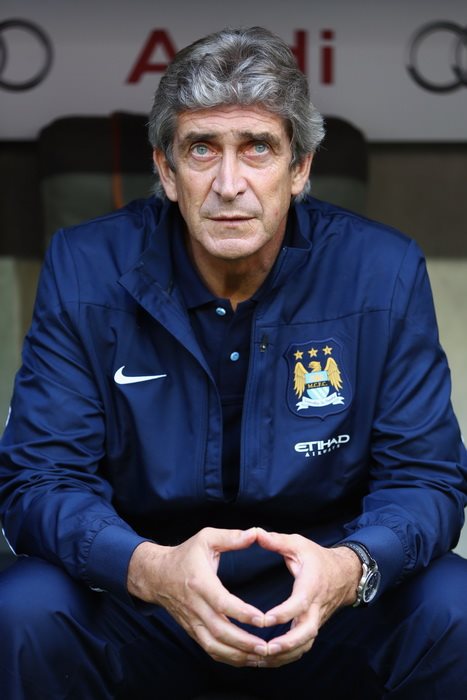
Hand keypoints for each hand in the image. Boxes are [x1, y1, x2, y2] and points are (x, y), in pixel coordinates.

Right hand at [127, 527, 268, 665]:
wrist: (156, 575)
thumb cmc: (185, 555)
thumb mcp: (206, 538)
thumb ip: (231, 537)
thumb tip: (255, 533)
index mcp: (200, 582)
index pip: (221, 602)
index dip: (241, 613)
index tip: (262, 619)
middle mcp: (195, 606)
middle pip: (219, 631)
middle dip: (244, 642)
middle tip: (268, 646)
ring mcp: (193, 621)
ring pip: (215, 646)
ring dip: (239, 655)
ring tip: (262, 656)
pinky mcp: (193, 631)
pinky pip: (211, 650)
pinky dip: (229, 658)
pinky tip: (248, 659)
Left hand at [254, 528, 361, 667]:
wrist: (345, 574)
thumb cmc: (318, 558)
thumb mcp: (299, 544)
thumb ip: (277, 541)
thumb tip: (255, 532)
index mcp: (311, 585)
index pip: (299, 604)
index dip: (283, 613)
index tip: (265, 619)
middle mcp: (315, 607)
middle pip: (307, 632)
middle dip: (288, 643)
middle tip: (267, 649)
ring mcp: (316, 619)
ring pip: (305, 644)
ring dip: (286, 654)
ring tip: (262, 659)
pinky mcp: (312, 627)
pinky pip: (303, 646)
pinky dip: (288, 656)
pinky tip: (268, 660)